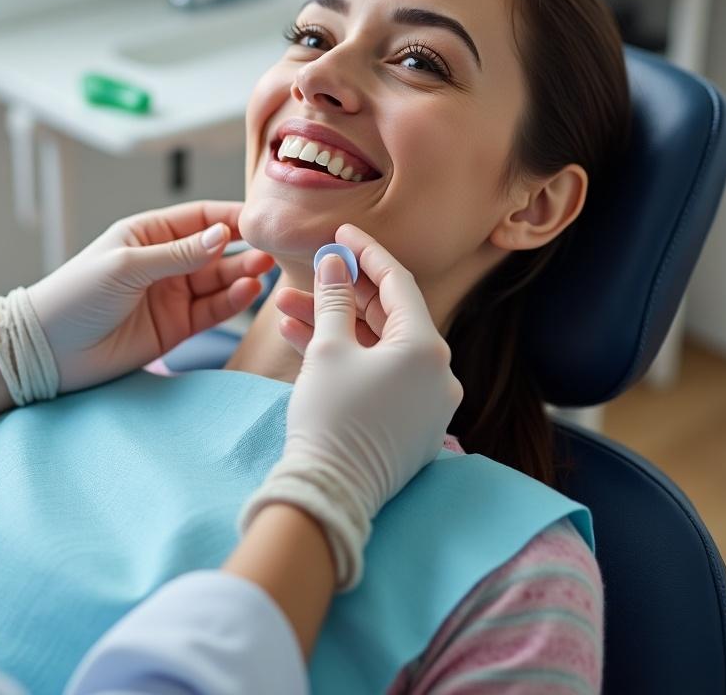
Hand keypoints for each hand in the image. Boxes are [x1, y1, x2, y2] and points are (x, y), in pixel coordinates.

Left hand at [27, 201, 274, 392]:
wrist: (50, 350)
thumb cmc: (76, 295)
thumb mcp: (127, 265)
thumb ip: (178, 253)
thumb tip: (222, 234)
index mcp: (148, 233)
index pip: (199, 218)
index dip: (229, 216)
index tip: (260, 219)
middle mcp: (164, 261)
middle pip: (215, 249)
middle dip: (243, 248)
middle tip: (269, 249)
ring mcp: (172, 294)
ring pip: (218, 280)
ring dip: (242, 274)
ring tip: (264, 270)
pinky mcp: (176, 327)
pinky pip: (212, 310)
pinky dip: (232, 302)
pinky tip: (248, 292)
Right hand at [241, 223, 461, 589]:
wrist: (329, 495)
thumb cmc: (331, 417)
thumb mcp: (328, 349)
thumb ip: (333, 299)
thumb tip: (334, 262)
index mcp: (427, 348)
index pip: (398, 282)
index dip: (366, 252)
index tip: (342, 231)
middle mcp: (438, 373)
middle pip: (389, 314)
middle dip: (342, 291)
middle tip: (311, 270)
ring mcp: (426, 402)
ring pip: (378, 346)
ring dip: (335, 325)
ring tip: (287, 308)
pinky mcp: (409, 424)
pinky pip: (379, 375)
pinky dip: (347, 357)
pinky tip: (302, 339)